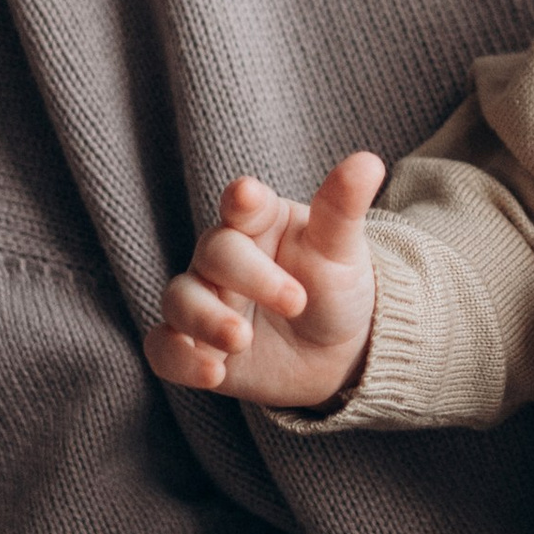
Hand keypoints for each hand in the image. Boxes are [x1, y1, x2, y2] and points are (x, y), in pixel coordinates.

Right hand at [144, 155, 384, 409]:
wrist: (335, 352)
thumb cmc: (334, 287)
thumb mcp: (342, 251)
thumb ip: (344, 209)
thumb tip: (368, 162)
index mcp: (257, 222)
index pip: (242, 205)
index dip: (242, 201)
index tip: (247, 197)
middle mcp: (222, 258)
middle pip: (214, 253)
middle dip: (248, 276)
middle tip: (296, 302)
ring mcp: (203, 301)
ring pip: (179, 299)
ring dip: (205, 319)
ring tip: (242, 339)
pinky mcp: (192, 346)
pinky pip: (164, 350)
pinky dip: (180, 359)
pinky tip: (212, 371)